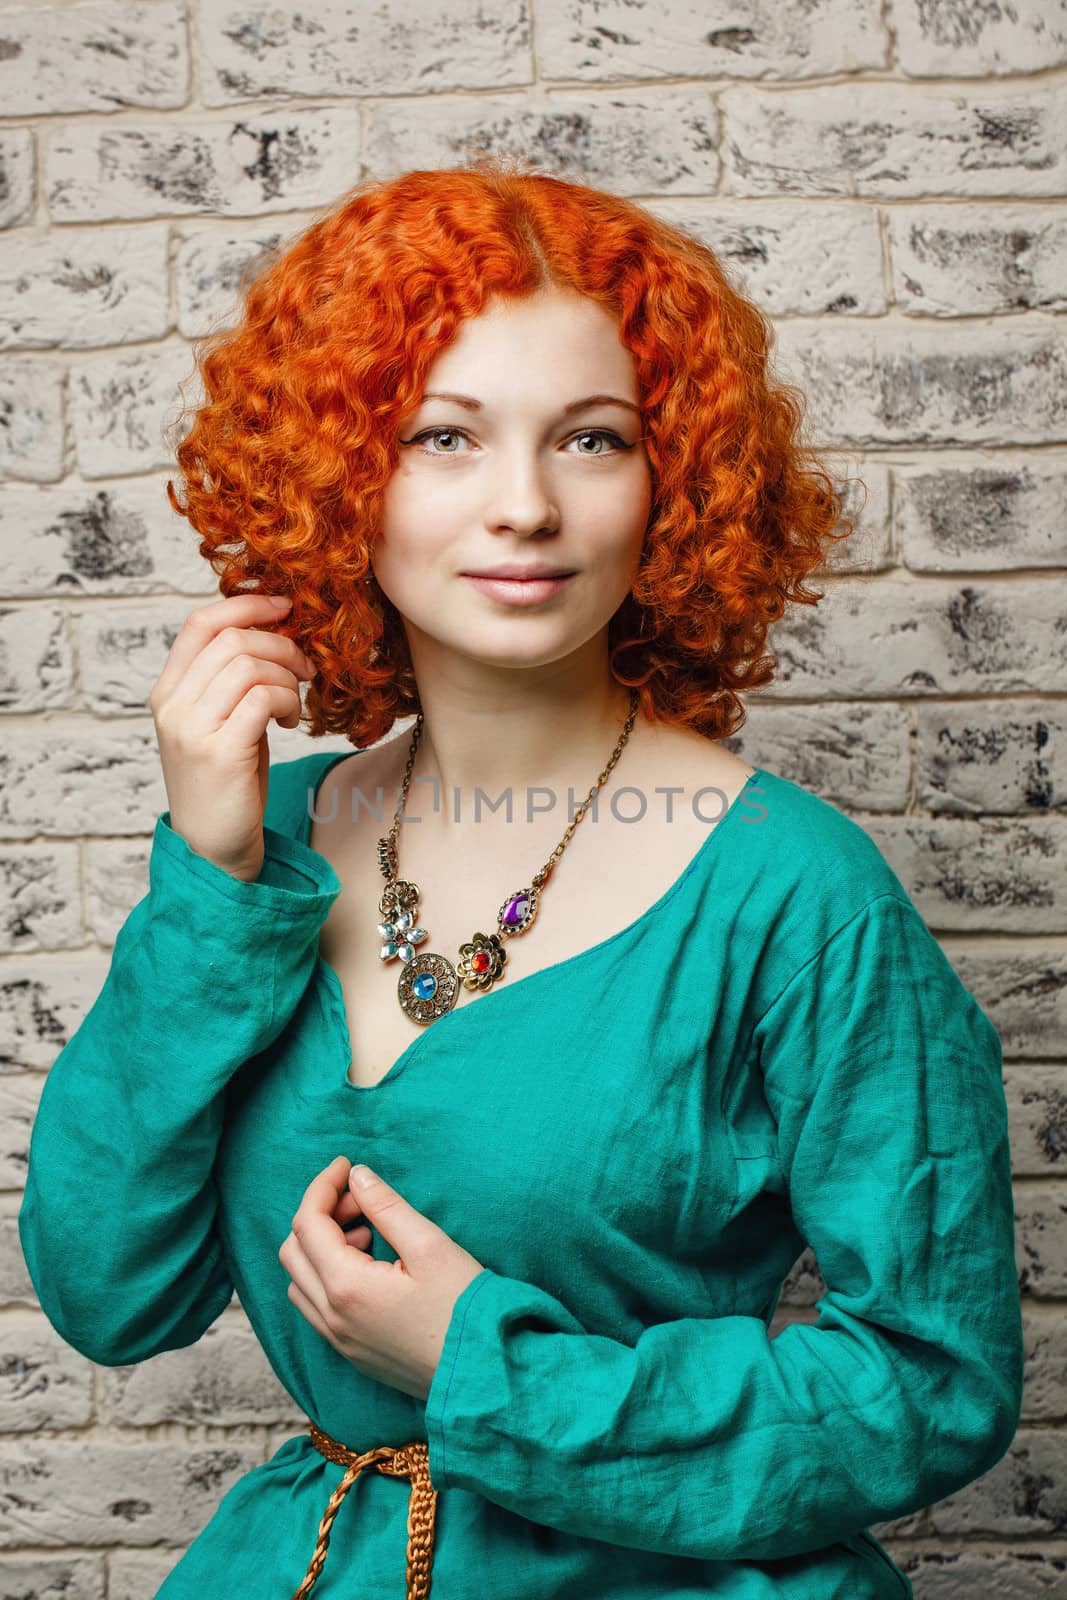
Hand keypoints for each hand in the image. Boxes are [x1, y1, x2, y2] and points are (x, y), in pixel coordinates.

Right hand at [149, 592, 315, 880]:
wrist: (214, 846)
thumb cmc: (227, 780)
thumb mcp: (221, 720)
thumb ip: (231, 679)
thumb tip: (273, 629)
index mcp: (168, 691)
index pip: (200, 622)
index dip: (246, 605)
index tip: (284, 608)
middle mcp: (172, 705)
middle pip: (233, 640)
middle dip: (281, 646)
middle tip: (305, 669)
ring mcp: (192, 728)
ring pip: (250, 666)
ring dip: (287, 677)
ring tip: (294, 703)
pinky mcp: (220, 752)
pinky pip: (262, 698)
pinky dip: (287, 701)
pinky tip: (291, 722)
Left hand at [279, 1156, 485, 1402]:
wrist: (485, 1376)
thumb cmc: (465, 1309)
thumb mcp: (429, 1246)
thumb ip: (386, 1207)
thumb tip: (357, 1177)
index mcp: (346, 1287)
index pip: (307, 1223)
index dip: (322, 1186)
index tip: (347, 1165)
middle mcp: (332, 1318)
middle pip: (293, 1252)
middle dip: (318, 1215)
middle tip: (358, 1200)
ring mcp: (339, 1342)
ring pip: (300, 1282)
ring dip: (320, 1248)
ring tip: (367, 1234)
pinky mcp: (352, 1355)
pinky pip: (316, 1309)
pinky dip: (326, 1277)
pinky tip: (367, 1268)